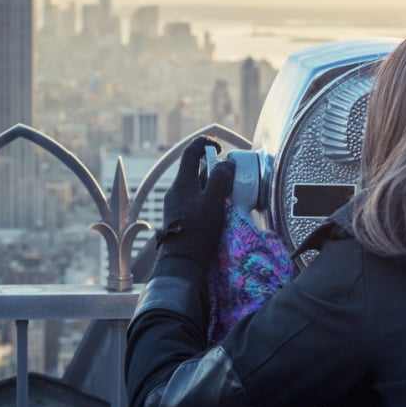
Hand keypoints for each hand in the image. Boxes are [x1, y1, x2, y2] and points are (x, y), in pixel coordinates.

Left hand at [155, 136, 234, 274]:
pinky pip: (193, 201)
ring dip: (211, 187)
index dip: (206, 144)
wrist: (182, 262)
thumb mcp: (214, 202)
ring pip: (195, 187)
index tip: (221, 149)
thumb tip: (226, 163)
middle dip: (214, 171)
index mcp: (182, 182)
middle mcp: (175, 191)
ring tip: (228, 197)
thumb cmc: (198, 231)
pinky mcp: (178, 218)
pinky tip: (217, 212)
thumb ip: (221, 179)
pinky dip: (206, 200)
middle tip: (231, 179)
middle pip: (195, 171)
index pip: (191, 152)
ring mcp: (175, 205)